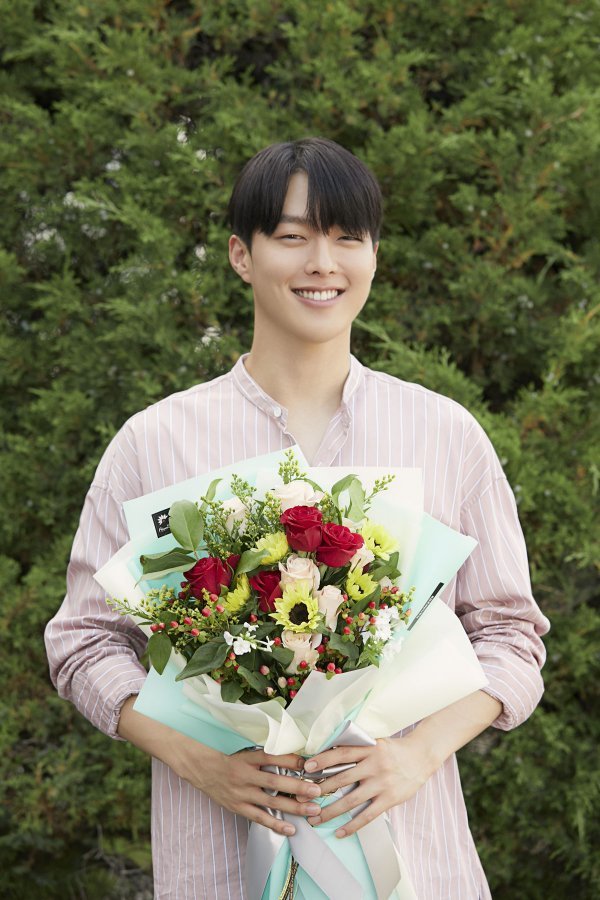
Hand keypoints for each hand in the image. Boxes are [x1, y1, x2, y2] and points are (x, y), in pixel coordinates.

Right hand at [117, 697, 320, 836]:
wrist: (196, 766)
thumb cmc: (225, 753)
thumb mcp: (243, 745)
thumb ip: (265, 749)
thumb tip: (291, 748)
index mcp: (247, 757)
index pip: (273, 758)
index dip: (292, 760)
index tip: (310, 762)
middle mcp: (245, 776)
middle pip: (276, 783)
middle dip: (299, 788)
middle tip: (318, 791)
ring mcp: (241, 794)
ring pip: (271, 803)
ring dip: (294, 808)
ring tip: (313, 810)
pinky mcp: (237, 807)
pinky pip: (259, 818)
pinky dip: (276, 825)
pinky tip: (291, 829)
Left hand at [303, 733, 434, 836]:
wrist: (422, 756)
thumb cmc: (394, 749)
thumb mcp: (375, 743)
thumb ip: (357, 749)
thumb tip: (329, 755)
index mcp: (369, 748)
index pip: (341, 753)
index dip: (323, 760)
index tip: (306, 768)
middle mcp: (374, 765)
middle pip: (342, 779)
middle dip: (320, 790)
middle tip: (302, 798)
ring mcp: (382, 783)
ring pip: (351, 800)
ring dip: (331, 811)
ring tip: (315, 819)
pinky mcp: (389, 799)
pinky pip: (368, 815)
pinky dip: (352, 825)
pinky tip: (340, 832)